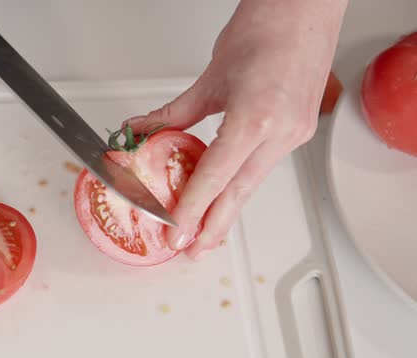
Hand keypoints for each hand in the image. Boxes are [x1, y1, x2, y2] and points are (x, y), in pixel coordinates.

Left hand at [125, 0, 346, 258]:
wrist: (303, 7)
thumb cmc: (265, 29)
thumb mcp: (209, 79)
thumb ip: (172, 114)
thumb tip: (138, 132)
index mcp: (256, 118)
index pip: (215, 176)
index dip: (192, 208)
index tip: (175, 231)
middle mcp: (280, 131)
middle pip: (239, 192)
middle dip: (213, 226)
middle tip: (190, 250)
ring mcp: (295, 132)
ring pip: (253, 181)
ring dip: (227, 209)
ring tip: (206, 233)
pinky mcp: (300, 128)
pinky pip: (264, 165)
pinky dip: (241, 182)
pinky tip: (225, 196)